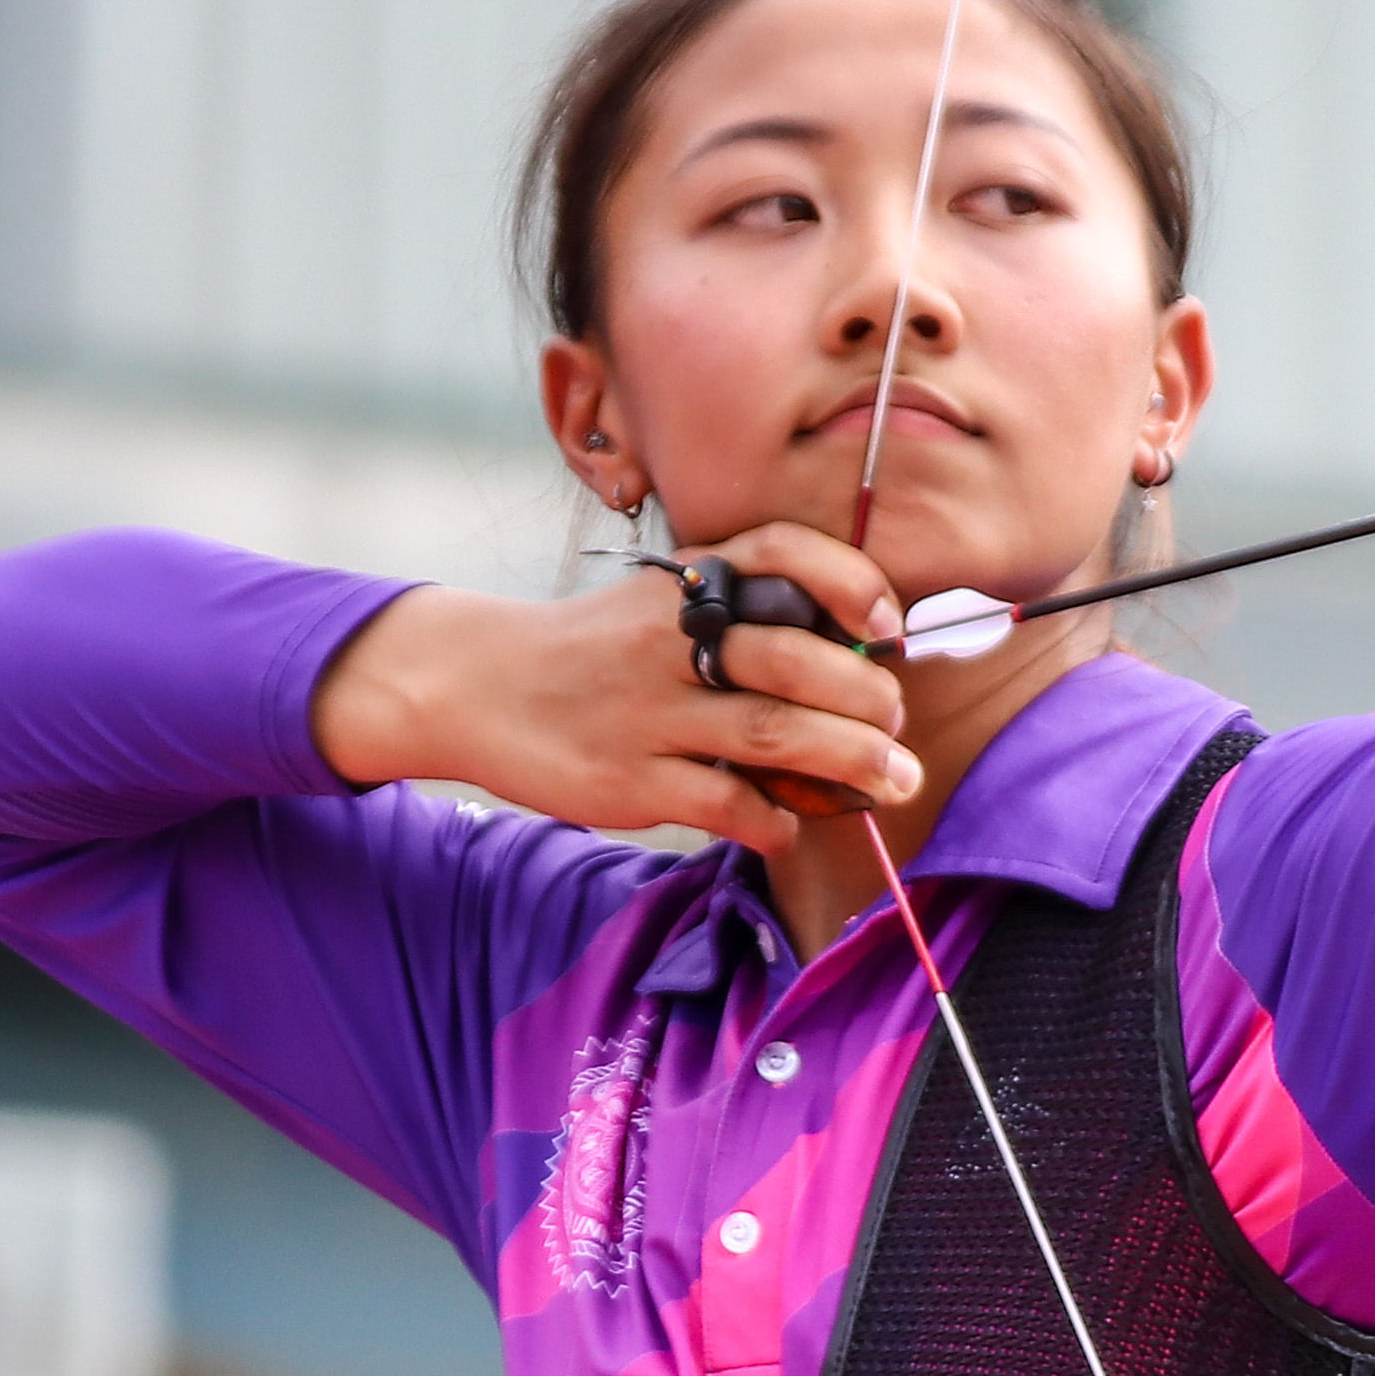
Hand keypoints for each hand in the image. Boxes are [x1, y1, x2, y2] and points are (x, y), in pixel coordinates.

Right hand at [310, 522, 920, 852]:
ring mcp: (646, 710)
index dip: (850, 580)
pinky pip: (724, 802)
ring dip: (850, 760)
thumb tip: (857, 654)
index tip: (889, 623)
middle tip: (898, 726)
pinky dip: (773, 819)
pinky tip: (789, 825)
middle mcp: (667, 637)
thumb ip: (738, 613)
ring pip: (773, 732)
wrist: (476, 686)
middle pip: (793, 657)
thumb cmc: (594, 650)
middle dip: (868, 696)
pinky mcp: (627, 779)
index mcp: (683, 583)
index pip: (780, 551)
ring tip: (892, 779)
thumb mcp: (655, 602)